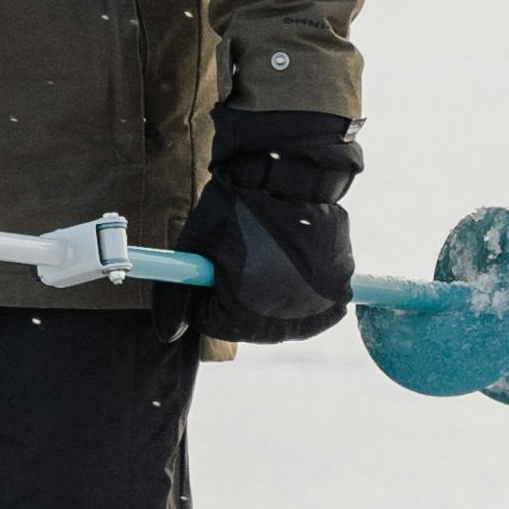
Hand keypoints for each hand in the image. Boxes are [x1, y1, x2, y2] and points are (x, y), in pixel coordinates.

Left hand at [183, 106, 358, 339]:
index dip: (204, 292)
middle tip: (241, 257)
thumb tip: (167, 335)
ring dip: (273, 294)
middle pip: (250, 326)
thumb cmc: (235, 205)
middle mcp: (283, 318)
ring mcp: (316, 304)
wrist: (290, 173)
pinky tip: (294, 256)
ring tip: (268, 252)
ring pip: (285, 315)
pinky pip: (317, 302)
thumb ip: (176, 294)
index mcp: (242, 312)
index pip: (210, 320)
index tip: (210, 267)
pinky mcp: (340, 286)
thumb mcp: (195, 244)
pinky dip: (305, 287)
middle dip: (238, 297)